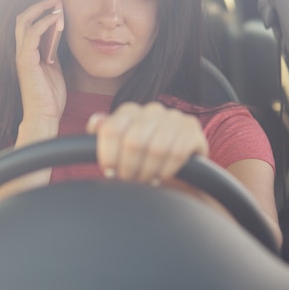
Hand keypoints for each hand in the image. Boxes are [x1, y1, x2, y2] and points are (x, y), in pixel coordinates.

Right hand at [15, 0, 66, 125]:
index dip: (41, 8)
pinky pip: (32, 34)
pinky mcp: (25, 61)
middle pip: (24, 17)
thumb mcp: (55, 67)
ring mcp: (21, 55)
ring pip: (25, 21)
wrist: (44, 116)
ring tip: (58, 0)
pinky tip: (57, 17)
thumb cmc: (50, 96)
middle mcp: (21, 50)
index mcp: (27, 51)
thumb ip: (53, 50)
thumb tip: (59, 33)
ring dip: (42, 8)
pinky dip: (44, 22)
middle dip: (41, 3)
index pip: (29, 22)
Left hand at [86, 102, 208, 183]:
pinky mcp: (192, 128)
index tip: (109, 171)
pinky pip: (177, 153)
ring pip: (155, 149)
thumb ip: (104, 134)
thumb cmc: (143, 158)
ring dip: (148, 171)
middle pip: (133, 142)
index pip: (111, 130)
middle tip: (130, 179)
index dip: (108, 156)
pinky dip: (167, 169)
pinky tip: (162, 175)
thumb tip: (96, 122)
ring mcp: (174, 116)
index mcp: (130, 111)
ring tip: (146, 179)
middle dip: (129, 167)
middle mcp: (151, 109)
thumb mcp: (119, 148)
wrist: (178, 167)